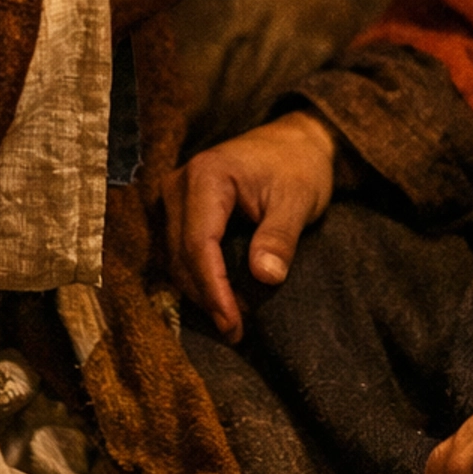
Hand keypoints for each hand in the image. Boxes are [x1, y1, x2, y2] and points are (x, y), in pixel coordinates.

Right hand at [164, 111, 337, 340]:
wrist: (294, 141)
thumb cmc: (298, 166)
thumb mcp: (298, 200)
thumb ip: (280, 237)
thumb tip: (265, 278)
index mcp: (207, 176)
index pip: (200, 244)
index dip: (214, 290)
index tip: (233, 325)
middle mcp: (179, 183)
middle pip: (182, 255)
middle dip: (207, 297)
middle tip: (236, 331)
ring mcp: (173, 195)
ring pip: (175, 257)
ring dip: (200, 291)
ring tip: (232, 320)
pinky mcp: (178, 207)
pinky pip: (179, 250)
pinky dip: (198, 277)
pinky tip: (220, 298)